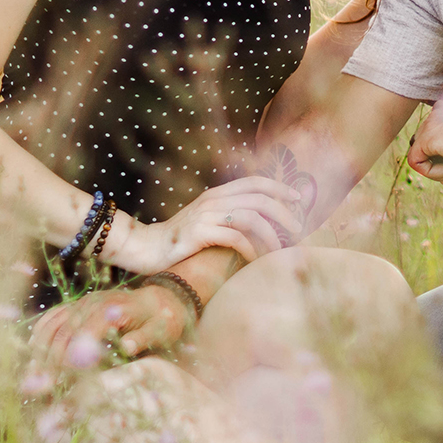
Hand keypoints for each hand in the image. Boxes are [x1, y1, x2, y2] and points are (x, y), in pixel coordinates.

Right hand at [29, 282, 195, 369]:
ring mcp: (82, 303)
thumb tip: (128, 347)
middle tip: (44, 387)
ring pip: (52, 326)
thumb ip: (144, 337)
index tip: (63, 382)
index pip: (84, 334)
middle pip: (63, 333)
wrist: (163, 298)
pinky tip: (33, 351)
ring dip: (41, 351)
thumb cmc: (163, 319)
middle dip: (51, 361)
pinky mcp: (77, 306)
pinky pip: (52, 317)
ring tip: (34, 376)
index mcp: (112, 309)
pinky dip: (40, 333)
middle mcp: (92, 303)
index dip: (72, 359)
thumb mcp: (162, 329)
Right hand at [101, 176, 305, 274]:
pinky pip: (236, 238)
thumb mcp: (206, 223)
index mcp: (217, 193)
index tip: (299, 198)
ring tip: (282, 250)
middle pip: (259, 198)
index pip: (255, 182)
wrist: (144, 249)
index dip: (279, 187)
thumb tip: (260, 227)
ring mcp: (206, 214)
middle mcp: (213, 199)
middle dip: (284, 213)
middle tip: (298, 230)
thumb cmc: (179, 242)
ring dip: (272, 235)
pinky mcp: (199, 232)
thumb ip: (228, 219)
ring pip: (252, 217)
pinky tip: (256, 260)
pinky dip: (251, 249)